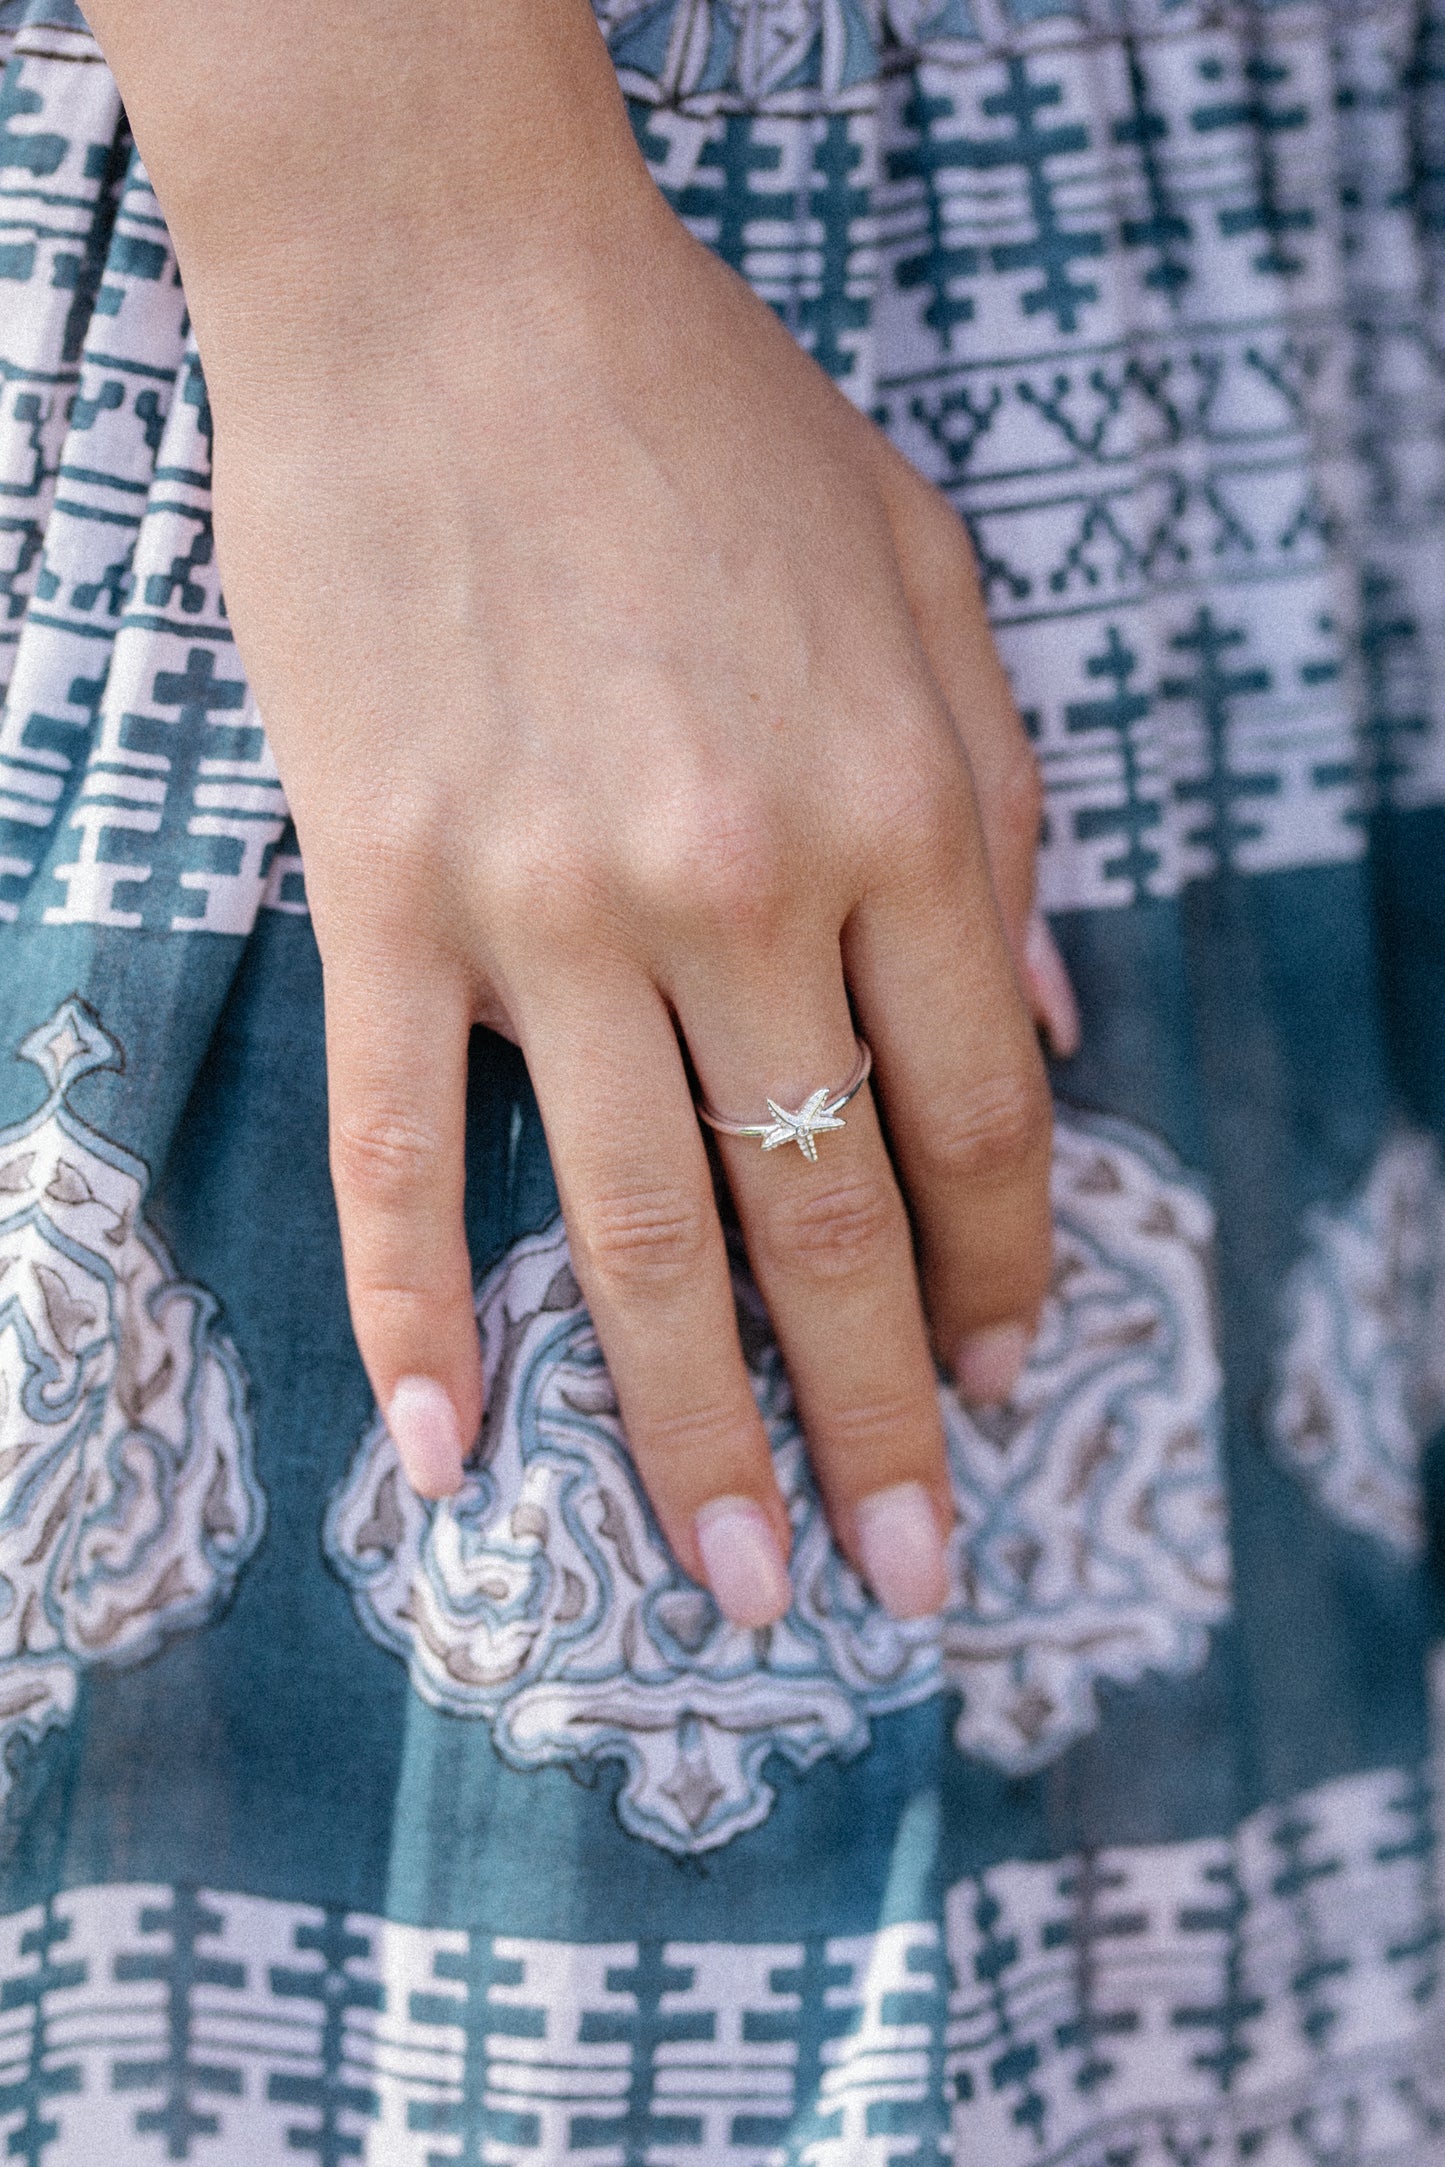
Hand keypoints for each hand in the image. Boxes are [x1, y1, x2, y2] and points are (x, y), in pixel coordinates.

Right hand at [192, 199, 1069, 1630]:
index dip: (1007, 1277)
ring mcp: (552, 906)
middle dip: (881, 1422)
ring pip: (644, 1226)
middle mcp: (742, 890)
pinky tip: (446, 1452)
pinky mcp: (387, 890)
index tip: (1012, 1383)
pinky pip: (405, 1140)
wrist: (453, 284)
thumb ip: (1007, 808)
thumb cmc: (705, 418)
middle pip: (831, 1222)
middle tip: (902, 1579)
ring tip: (739, 1580)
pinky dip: (418, 1305)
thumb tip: (1047, 1030)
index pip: (978, 1122)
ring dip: (692, 1429)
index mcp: (905, 813)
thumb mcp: (931, 579)